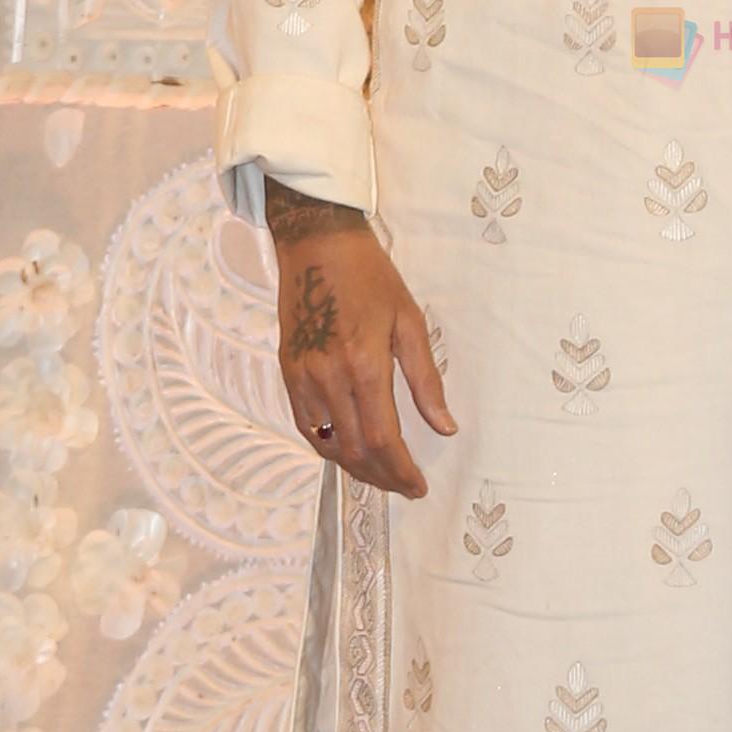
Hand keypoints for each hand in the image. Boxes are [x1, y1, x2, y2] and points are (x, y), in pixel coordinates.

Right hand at [268, 195, 454, 498]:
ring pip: (327, 445)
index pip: (384, 439)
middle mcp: (329, 378)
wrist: (316, 245)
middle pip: (355, 450)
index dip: (402, 472)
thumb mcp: (410, 322)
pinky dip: (327, 447)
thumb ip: (426, 380)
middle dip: (382, 477)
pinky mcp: (287, 372)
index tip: (418, 486)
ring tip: (380, 475)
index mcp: (365, 365)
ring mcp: (303, 377)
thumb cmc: (371, 277)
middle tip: (404, 486)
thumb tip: (444, 426)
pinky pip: (306, 425)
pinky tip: (347, 451)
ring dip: (354, 468)